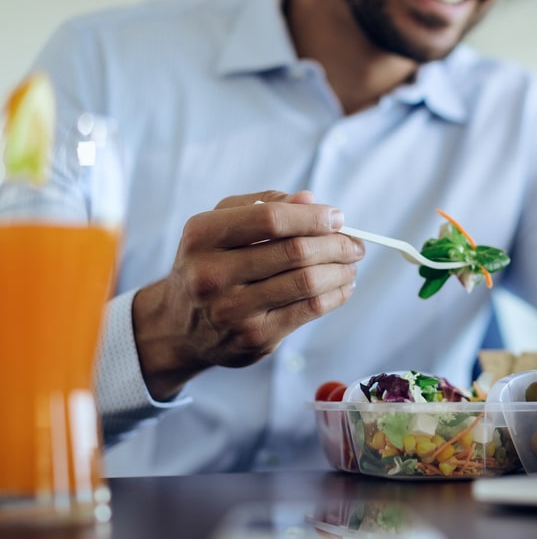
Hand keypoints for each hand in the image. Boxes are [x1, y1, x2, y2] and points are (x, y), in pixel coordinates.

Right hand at [132, 190, 363, 399]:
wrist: (180, 325)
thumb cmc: (210, 263)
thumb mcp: (222, 225)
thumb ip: (263, 205)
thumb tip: (311, 200)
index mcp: (202, 235)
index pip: (270, 219)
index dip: (312, 217)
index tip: (338, 217)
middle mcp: (212, 274)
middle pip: (295, 251)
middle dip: (336, 244)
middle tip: (355, 243)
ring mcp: (233, 309)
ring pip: (307, 282)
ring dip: (341, 270)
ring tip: (351, 263)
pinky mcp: (255, 337)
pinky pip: (309, 310)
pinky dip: (336, 295)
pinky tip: (343, 286)